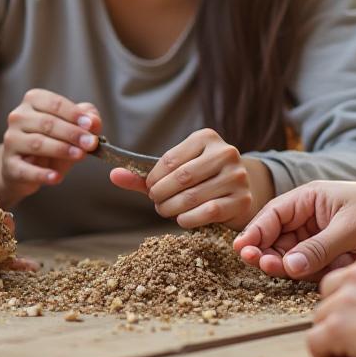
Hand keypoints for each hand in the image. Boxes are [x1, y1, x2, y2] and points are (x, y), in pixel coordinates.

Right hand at [0, 89, 101, 205]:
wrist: (26, 169)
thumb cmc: (52, 142)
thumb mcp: (73, 128)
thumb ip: (87, 120)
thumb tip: (94, 121)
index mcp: (33, 100)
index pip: (55, 103)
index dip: (74, 114)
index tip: (91, 125)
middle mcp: (18, 117)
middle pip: (47, 123)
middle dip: (72, 133)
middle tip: (91, 143)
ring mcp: (11, 141)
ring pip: (37, 143)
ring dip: (61, 149)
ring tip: (80, 156)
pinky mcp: (9, 164)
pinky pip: (25, 169)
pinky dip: (42, 174)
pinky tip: (56, 177)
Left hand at [111, 128, 264, 228]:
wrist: (239, 189)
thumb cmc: (200, 178)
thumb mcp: (174, 171)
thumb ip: (145, 174)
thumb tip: (114, 175)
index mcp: (206, 138)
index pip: (170, 160)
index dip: (153, 179)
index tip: (149, 189)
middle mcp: (225, 152)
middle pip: (181, 178)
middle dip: (161, 195)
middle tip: (156, 202)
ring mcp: (237, 176)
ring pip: (192, 196)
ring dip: (171, 208)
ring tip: (166, 210)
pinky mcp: (241, 199)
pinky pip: (208, 212)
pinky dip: (188, 219)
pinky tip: (182, 219)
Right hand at [233, 180, 355, 279]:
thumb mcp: (350, 226)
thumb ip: (319, 247)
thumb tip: (287, 266)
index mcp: (310, 199)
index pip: (274, 215)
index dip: (256, 231)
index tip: (242, 248)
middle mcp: (311, 218)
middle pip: (277, 238)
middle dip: (267, 250)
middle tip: (260, 263)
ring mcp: (321, 239)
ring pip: (292, 256)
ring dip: (285, 264)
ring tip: (279, 269)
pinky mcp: (333, 257)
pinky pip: (312, 268)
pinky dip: (310, 274)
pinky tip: (314, 273)